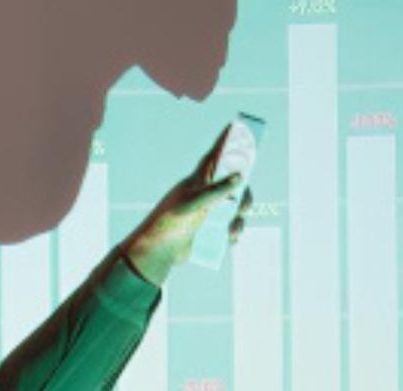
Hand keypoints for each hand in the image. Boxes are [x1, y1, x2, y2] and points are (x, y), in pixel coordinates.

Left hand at [121, 139, 255, 285]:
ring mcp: (209, 211)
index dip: (226, 140)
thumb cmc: (171, 223)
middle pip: (235, 185)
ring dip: (239, 221)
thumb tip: (239, 176)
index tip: (236, 125)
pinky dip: (234, 234)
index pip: (216, 155)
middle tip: (243, 207)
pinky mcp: (210, 230)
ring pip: (235, 209)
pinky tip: (230, 240)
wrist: (158, 252)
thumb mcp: (193, 204)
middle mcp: (206, 193)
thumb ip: (216, 190)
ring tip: (232, 231)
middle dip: (244, 195)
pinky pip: (230, 228)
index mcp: (199, 180)